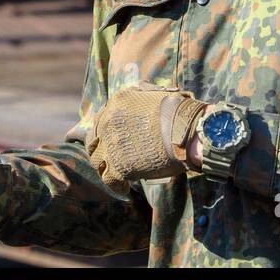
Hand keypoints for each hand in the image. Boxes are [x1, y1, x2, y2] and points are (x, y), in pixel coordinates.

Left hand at [85, 83, 207, 192]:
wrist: (186, 132)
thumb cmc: (179, 112)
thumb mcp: (156, 93)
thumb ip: (142, 94)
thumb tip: (141, 92)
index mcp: (116, 103)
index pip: (100, 119)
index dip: (105, 132)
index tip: (111, 139)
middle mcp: (108, 122)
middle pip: (93, 140)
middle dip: (100, 148)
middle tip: (109, 157)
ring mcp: (112, 145)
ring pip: (97, 161)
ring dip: (106, 167)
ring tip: (115, 173)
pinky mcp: (119, 167)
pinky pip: (108, 180)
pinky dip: (116, 185)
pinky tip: (124, 187)